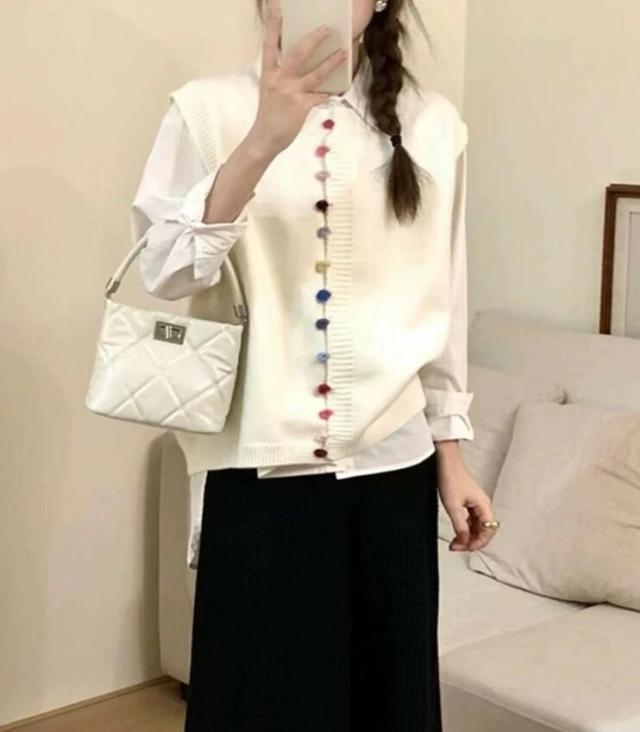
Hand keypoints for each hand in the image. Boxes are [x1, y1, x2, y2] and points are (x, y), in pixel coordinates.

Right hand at [249, 0, 348, 155]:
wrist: (265, 138)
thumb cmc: (269, 114)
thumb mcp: (270, 89)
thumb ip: (281, 75)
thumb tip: (299, 64)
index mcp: (269, 73)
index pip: (270, 44)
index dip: (274, 25)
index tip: (277, 7)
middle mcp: (280, 80)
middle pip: (299, 53)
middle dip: (314, 39)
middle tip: (328, 28)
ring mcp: (291, 93)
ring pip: (316, 74)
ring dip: (331, 63)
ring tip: (344, 53)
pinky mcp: (302, 107)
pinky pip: (322, 96)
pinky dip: (333, 92)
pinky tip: (342, 87)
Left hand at [435, 442, 497, 551]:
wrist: (445, 461)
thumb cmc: (451, 477)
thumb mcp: (453, 506)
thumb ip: (460, 526)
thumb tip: (464, 540)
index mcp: (484, 505)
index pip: (488, 531)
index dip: (478, 543)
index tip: (466, 548)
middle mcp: (482, 505)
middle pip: (483, 530)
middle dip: (471, 541)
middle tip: (458, 547)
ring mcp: (475, 503)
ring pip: (476, 525)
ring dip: (467, 535)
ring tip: (455, 542)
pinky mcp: (467, 501)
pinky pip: (470, 519)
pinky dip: (464, 527)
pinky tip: (456, 531)